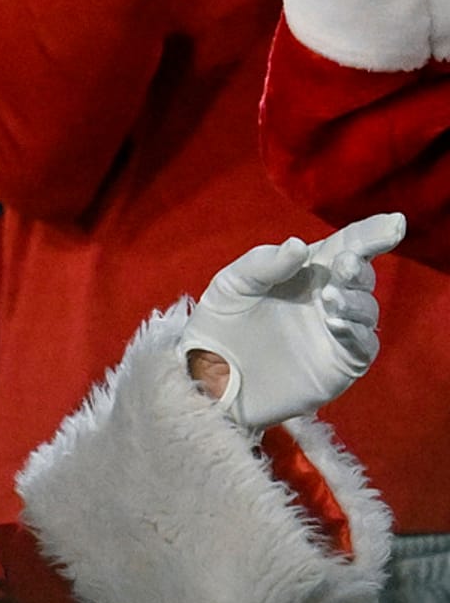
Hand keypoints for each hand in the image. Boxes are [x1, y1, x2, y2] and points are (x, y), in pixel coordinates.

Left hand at [177, 213, 405, 429]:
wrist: (209, 378)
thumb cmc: (220, 325)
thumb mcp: (232, 286)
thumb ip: (262, 264)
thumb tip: (299, 245)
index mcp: (305, 271)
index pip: (346, 246)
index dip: (372, 234)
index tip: (394, 223)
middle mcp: (327, 297)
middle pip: (360, 275)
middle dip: (357, 268)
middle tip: (345, 264)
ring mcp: (336, 331)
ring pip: (366, 309)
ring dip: (354, 300)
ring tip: (329, 299)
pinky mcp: (340, 363)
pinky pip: (363, 345)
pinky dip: (356, 332)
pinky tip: (336, 323)